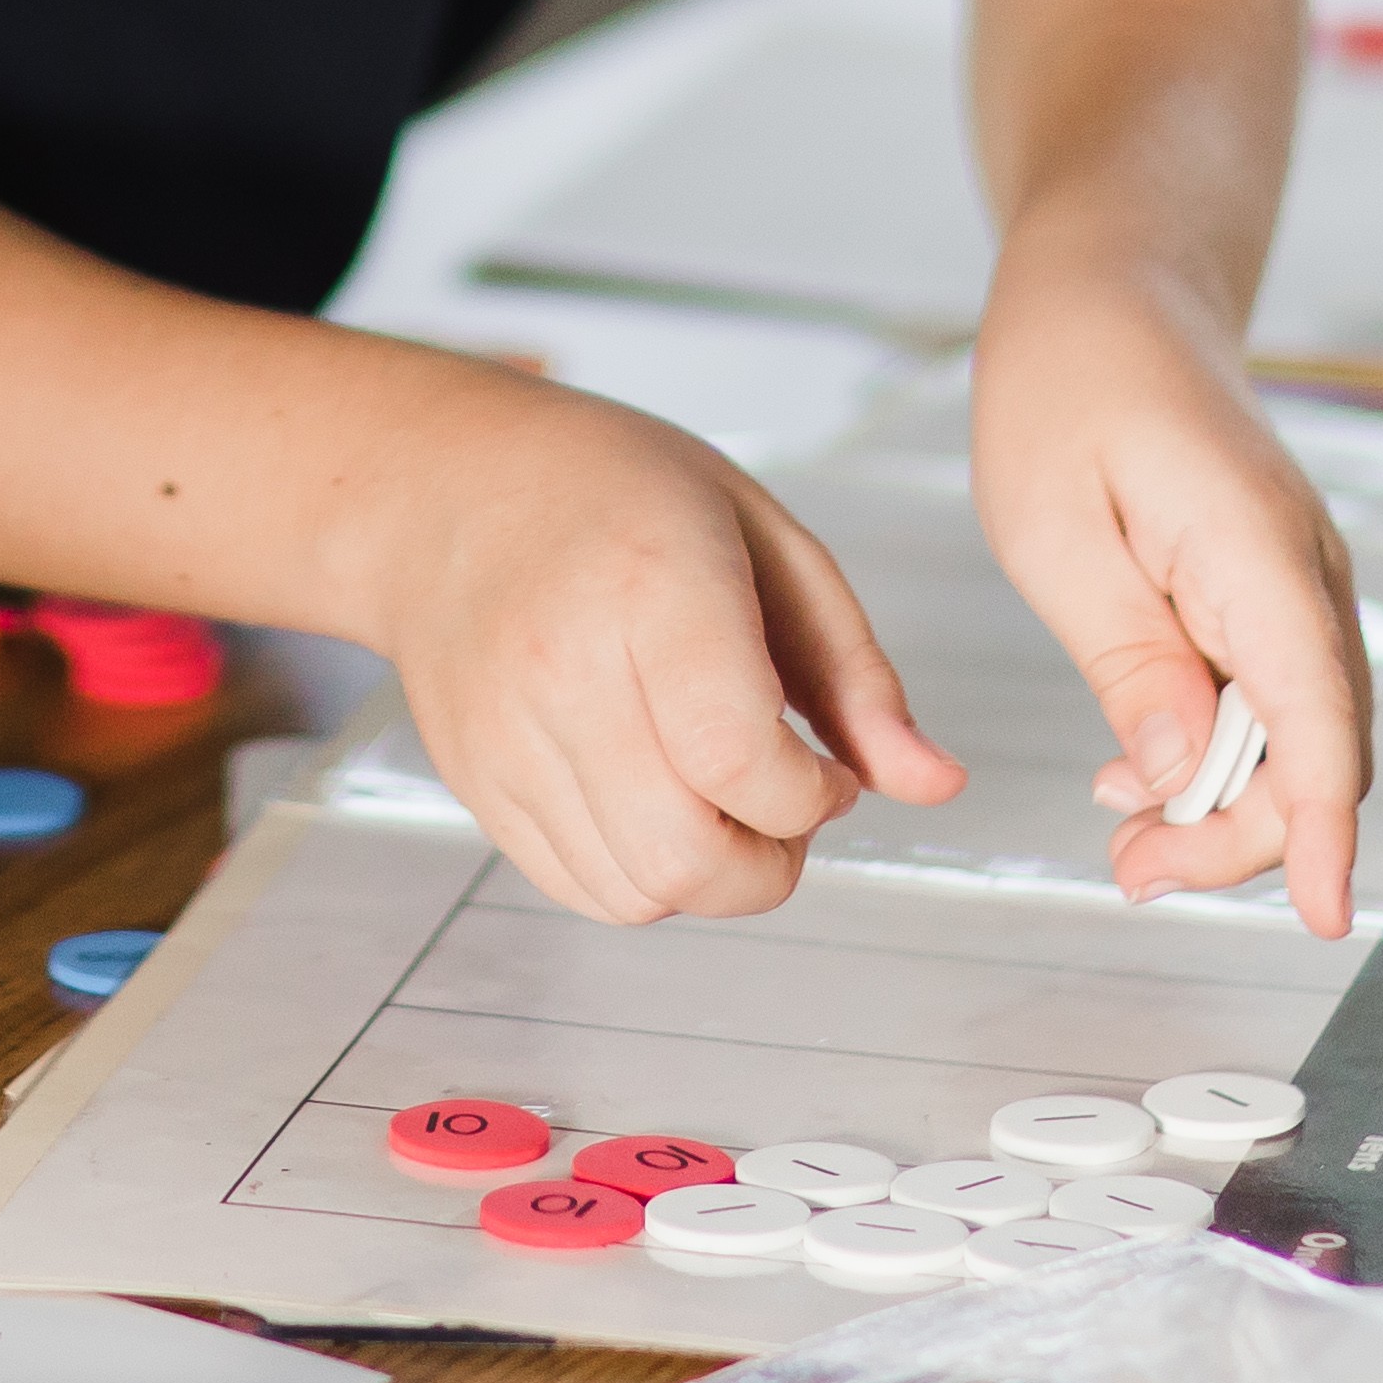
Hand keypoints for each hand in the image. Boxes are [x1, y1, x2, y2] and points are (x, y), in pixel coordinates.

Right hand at [347, 376, 967, 922]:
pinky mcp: (476, 782)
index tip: (829, 767)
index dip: (813, 796)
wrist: (444, 488)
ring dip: (710, 877)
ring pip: (636, 894)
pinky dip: (643, 877)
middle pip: (686, 858)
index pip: (739, 761)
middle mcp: (561, 670)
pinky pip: (579, 888)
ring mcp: (506, 736)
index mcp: (648, 586)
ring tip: (722, 797)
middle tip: (786, 800)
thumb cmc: (616, 493)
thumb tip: (937, 784)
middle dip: (770, 863)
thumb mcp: (765, 538)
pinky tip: (661, 800)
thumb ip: (856, 673)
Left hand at [970, 238, 1368, 923]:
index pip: (1316, 717)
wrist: (1119, 284)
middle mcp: (1305, 574)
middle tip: (1130, 874)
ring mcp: (1300, 582)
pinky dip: (1222, 752)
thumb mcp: (1054, 527)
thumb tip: (1186, 774)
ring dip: (1227, 803)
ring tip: (1126, 842)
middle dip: (1240, 836)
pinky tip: (1143, 774)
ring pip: (1299, 733)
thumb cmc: (1072, 382)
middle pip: (1315, 748)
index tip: (1327, 915)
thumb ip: (1127, 657)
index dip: (1322, 827)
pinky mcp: (1274, 590)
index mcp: (1253, 550)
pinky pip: (1273, 694)